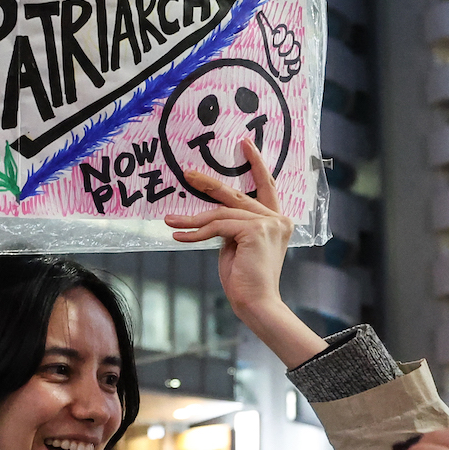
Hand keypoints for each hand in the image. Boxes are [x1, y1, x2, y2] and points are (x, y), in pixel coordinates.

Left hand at [163, 141, 325, 367]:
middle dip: (209, 183)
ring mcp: (268, 224)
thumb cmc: (245, 280)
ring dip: (193, 219)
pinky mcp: (255, 231)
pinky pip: (218, 226)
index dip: (257, 165)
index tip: (245, 144)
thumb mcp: (237, 246)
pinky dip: (196, 232)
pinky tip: (180, 236)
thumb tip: (213, 216)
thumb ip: (232, 226)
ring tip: (171, 220)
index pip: (267, 187)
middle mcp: (277, 219)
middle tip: (188, 174)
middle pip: (237, 195)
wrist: (256, 304)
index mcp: (277, 222)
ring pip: (222, 213)